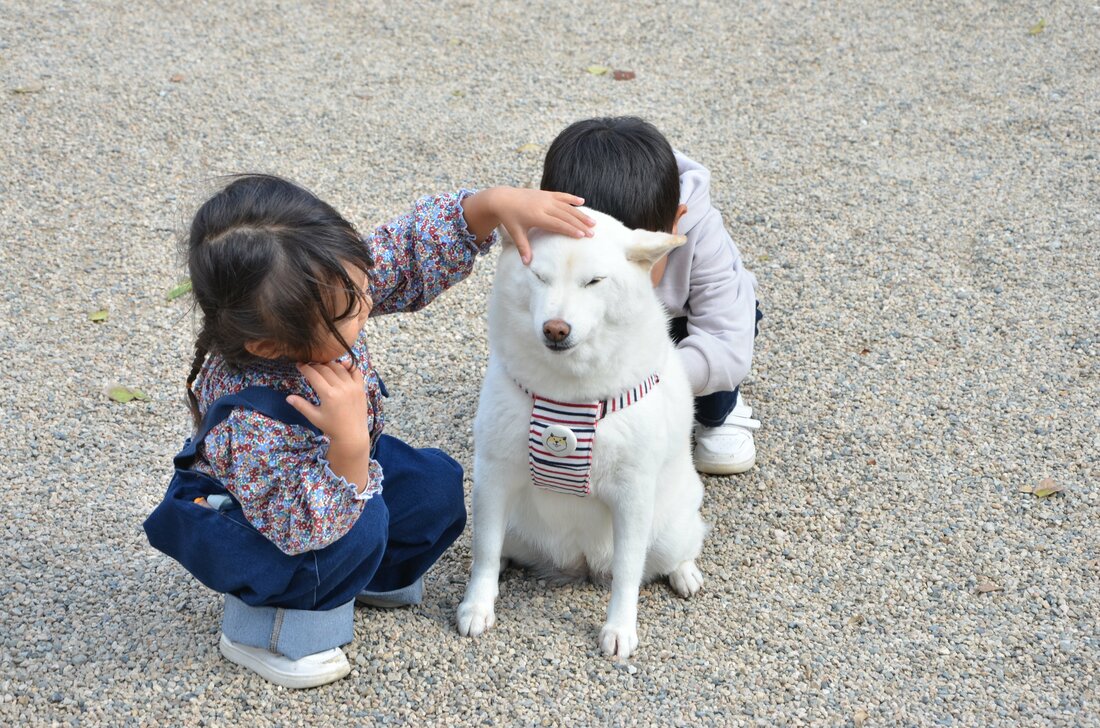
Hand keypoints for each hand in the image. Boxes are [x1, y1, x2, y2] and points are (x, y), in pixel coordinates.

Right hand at [287, 360, 370, 449]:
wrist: (352, 434)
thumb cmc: (331, 427)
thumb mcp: (314, 417)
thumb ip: (301, 406)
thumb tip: (288, 398)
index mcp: (328, 395)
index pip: (314, 375)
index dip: (305, 368)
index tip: (299, 365)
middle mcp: (341, 388)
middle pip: (325, 369)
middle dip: (315, 365)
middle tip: (309, 365)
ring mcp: (353, 387)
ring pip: (339, 368)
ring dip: (329, 364)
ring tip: (322, 366)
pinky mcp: (361, 388)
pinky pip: (355, 371)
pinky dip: (349, 365)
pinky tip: (342, 364)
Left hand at [464, 187, 594, 263]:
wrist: (503, 198)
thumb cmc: (510, 218)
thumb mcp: (515, 233)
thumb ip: (523, 248)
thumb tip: (526, 264)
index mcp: (537, 216)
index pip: (557, 224)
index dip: (570, 229)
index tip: (582, 235)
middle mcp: (543, 206)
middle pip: (566, 216)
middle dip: (580, 225)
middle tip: (592, 233)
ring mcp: (546, 198)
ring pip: (567, 206)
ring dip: (580, 214)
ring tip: (592, 221)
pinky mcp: (546, 194)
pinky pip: (562, 195)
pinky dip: (572, 198)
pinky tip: (583, 201)